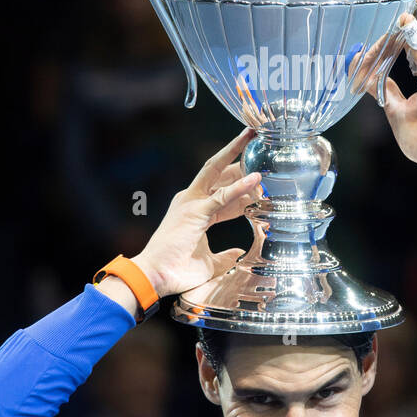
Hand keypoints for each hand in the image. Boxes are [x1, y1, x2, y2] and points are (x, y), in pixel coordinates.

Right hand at [132, 127, 262, 297]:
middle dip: (237, 154)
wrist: (154, 277)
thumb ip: (224, 256)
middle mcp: (192, 200)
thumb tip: (237, 253)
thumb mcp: (209, 263)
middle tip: (256, 139)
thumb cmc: (176, 271)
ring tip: (255, 139)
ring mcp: (191, 203)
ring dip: (237, 155)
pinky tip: (256, 178)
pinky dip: (240, 186)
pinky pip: (222, 196)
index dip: (244, 186)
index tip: (262, 180)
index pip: (223, 192)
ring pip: (217, 171)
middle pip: (219, 171)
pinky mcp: (194, 211)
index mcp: (194, 211)